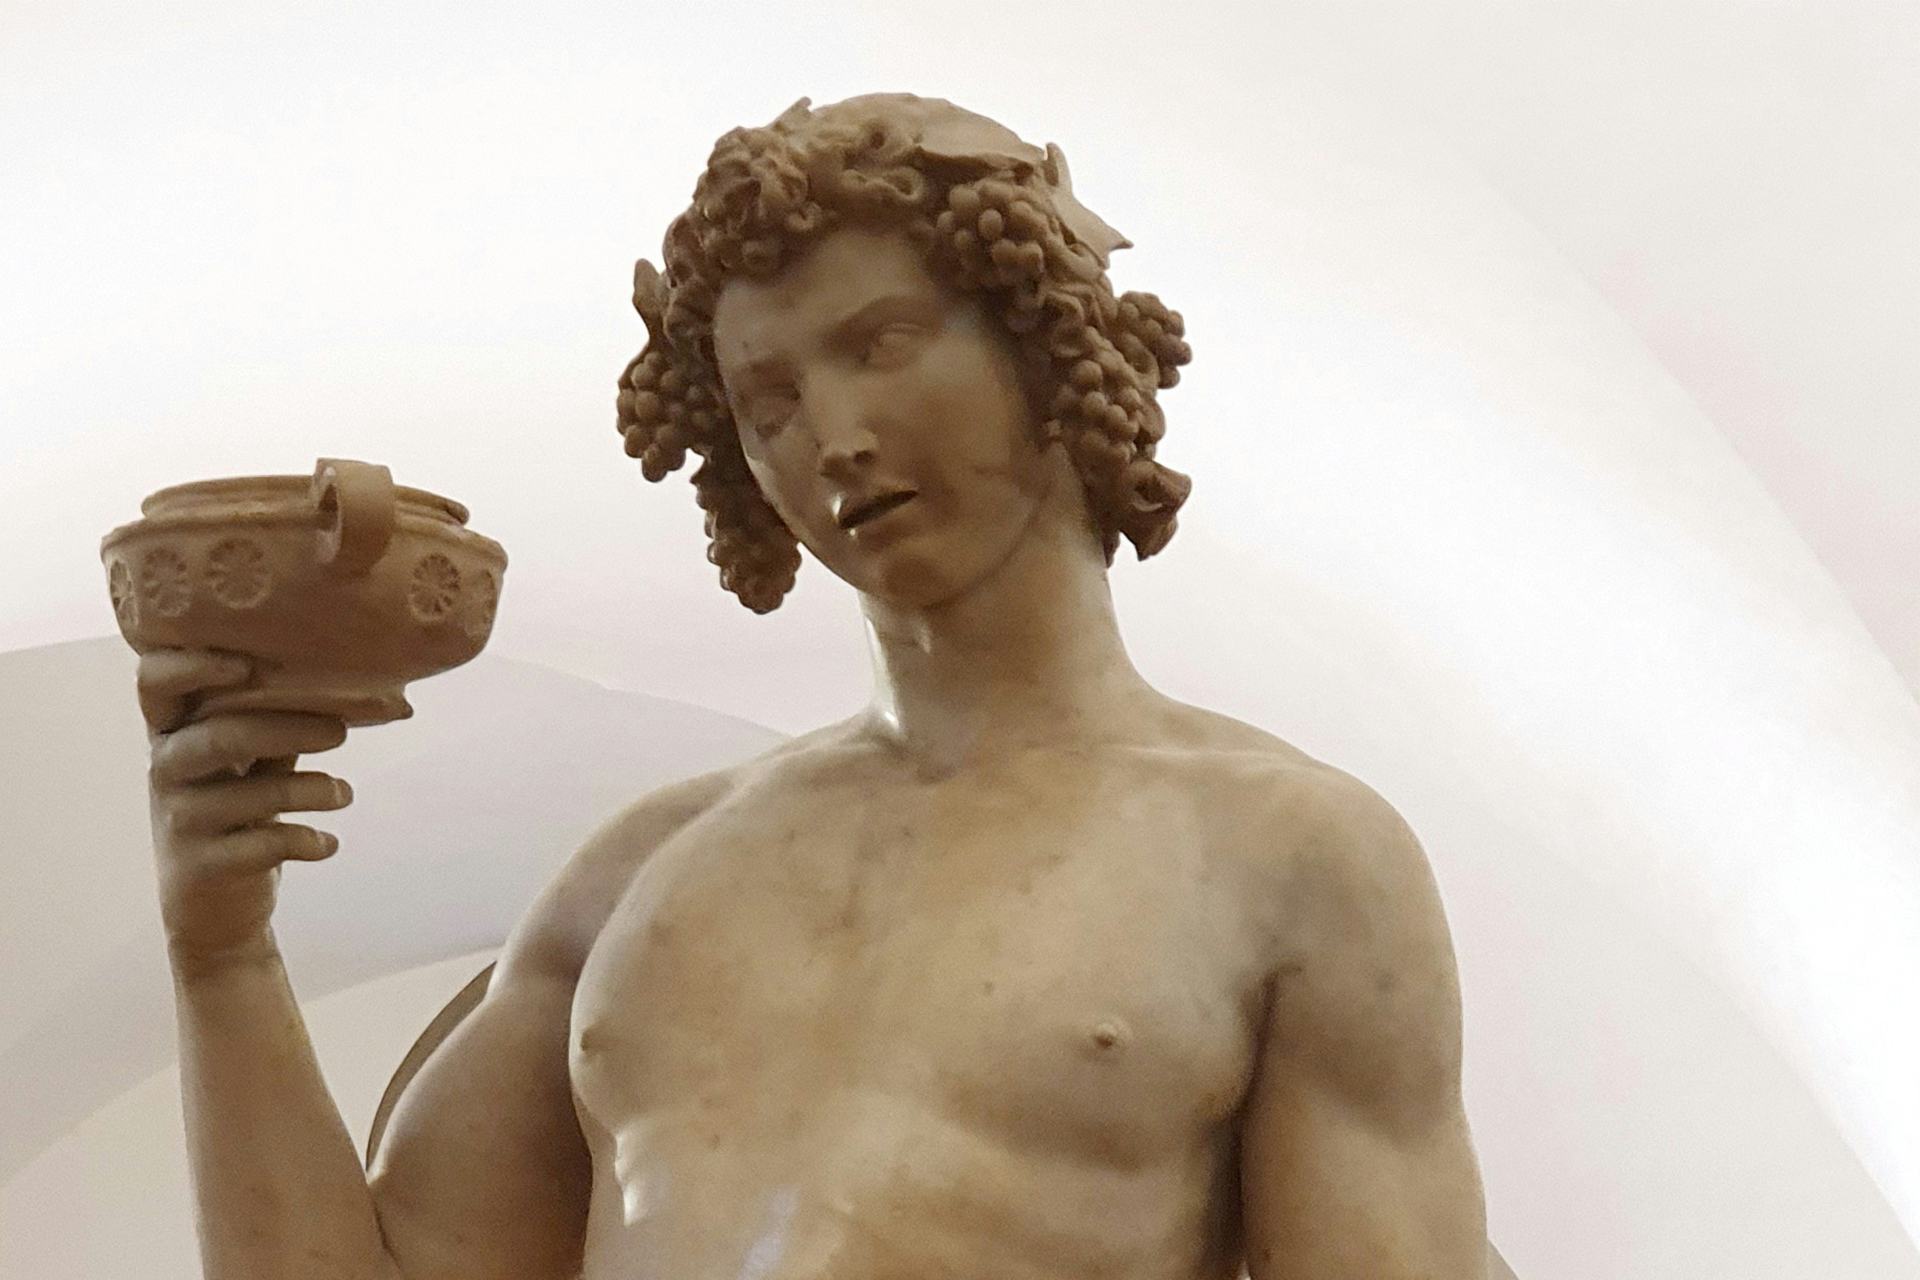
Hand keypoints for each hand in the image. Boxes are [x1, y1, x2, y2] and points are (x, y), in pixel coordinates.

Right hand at [139, 649, 353, 969]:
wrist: (218, 907)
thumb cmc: (241, 812)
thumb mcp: (253, 760)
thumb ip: (279, 717)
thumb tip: (356, 676)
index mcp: (175, 732)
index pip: (156, 684)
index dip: (193, 666)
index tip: (247, 665)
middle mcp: (167, 770)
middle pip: (219, 736)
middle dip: (289, 728)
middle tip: (341, 733)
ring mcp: (180, 820)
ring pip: (246, 794)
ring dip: (310, 789)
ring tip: (345, 794)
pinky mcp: (203, 867)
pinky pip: (263, 846)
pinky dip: (306, 840)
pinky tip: (329, 844)